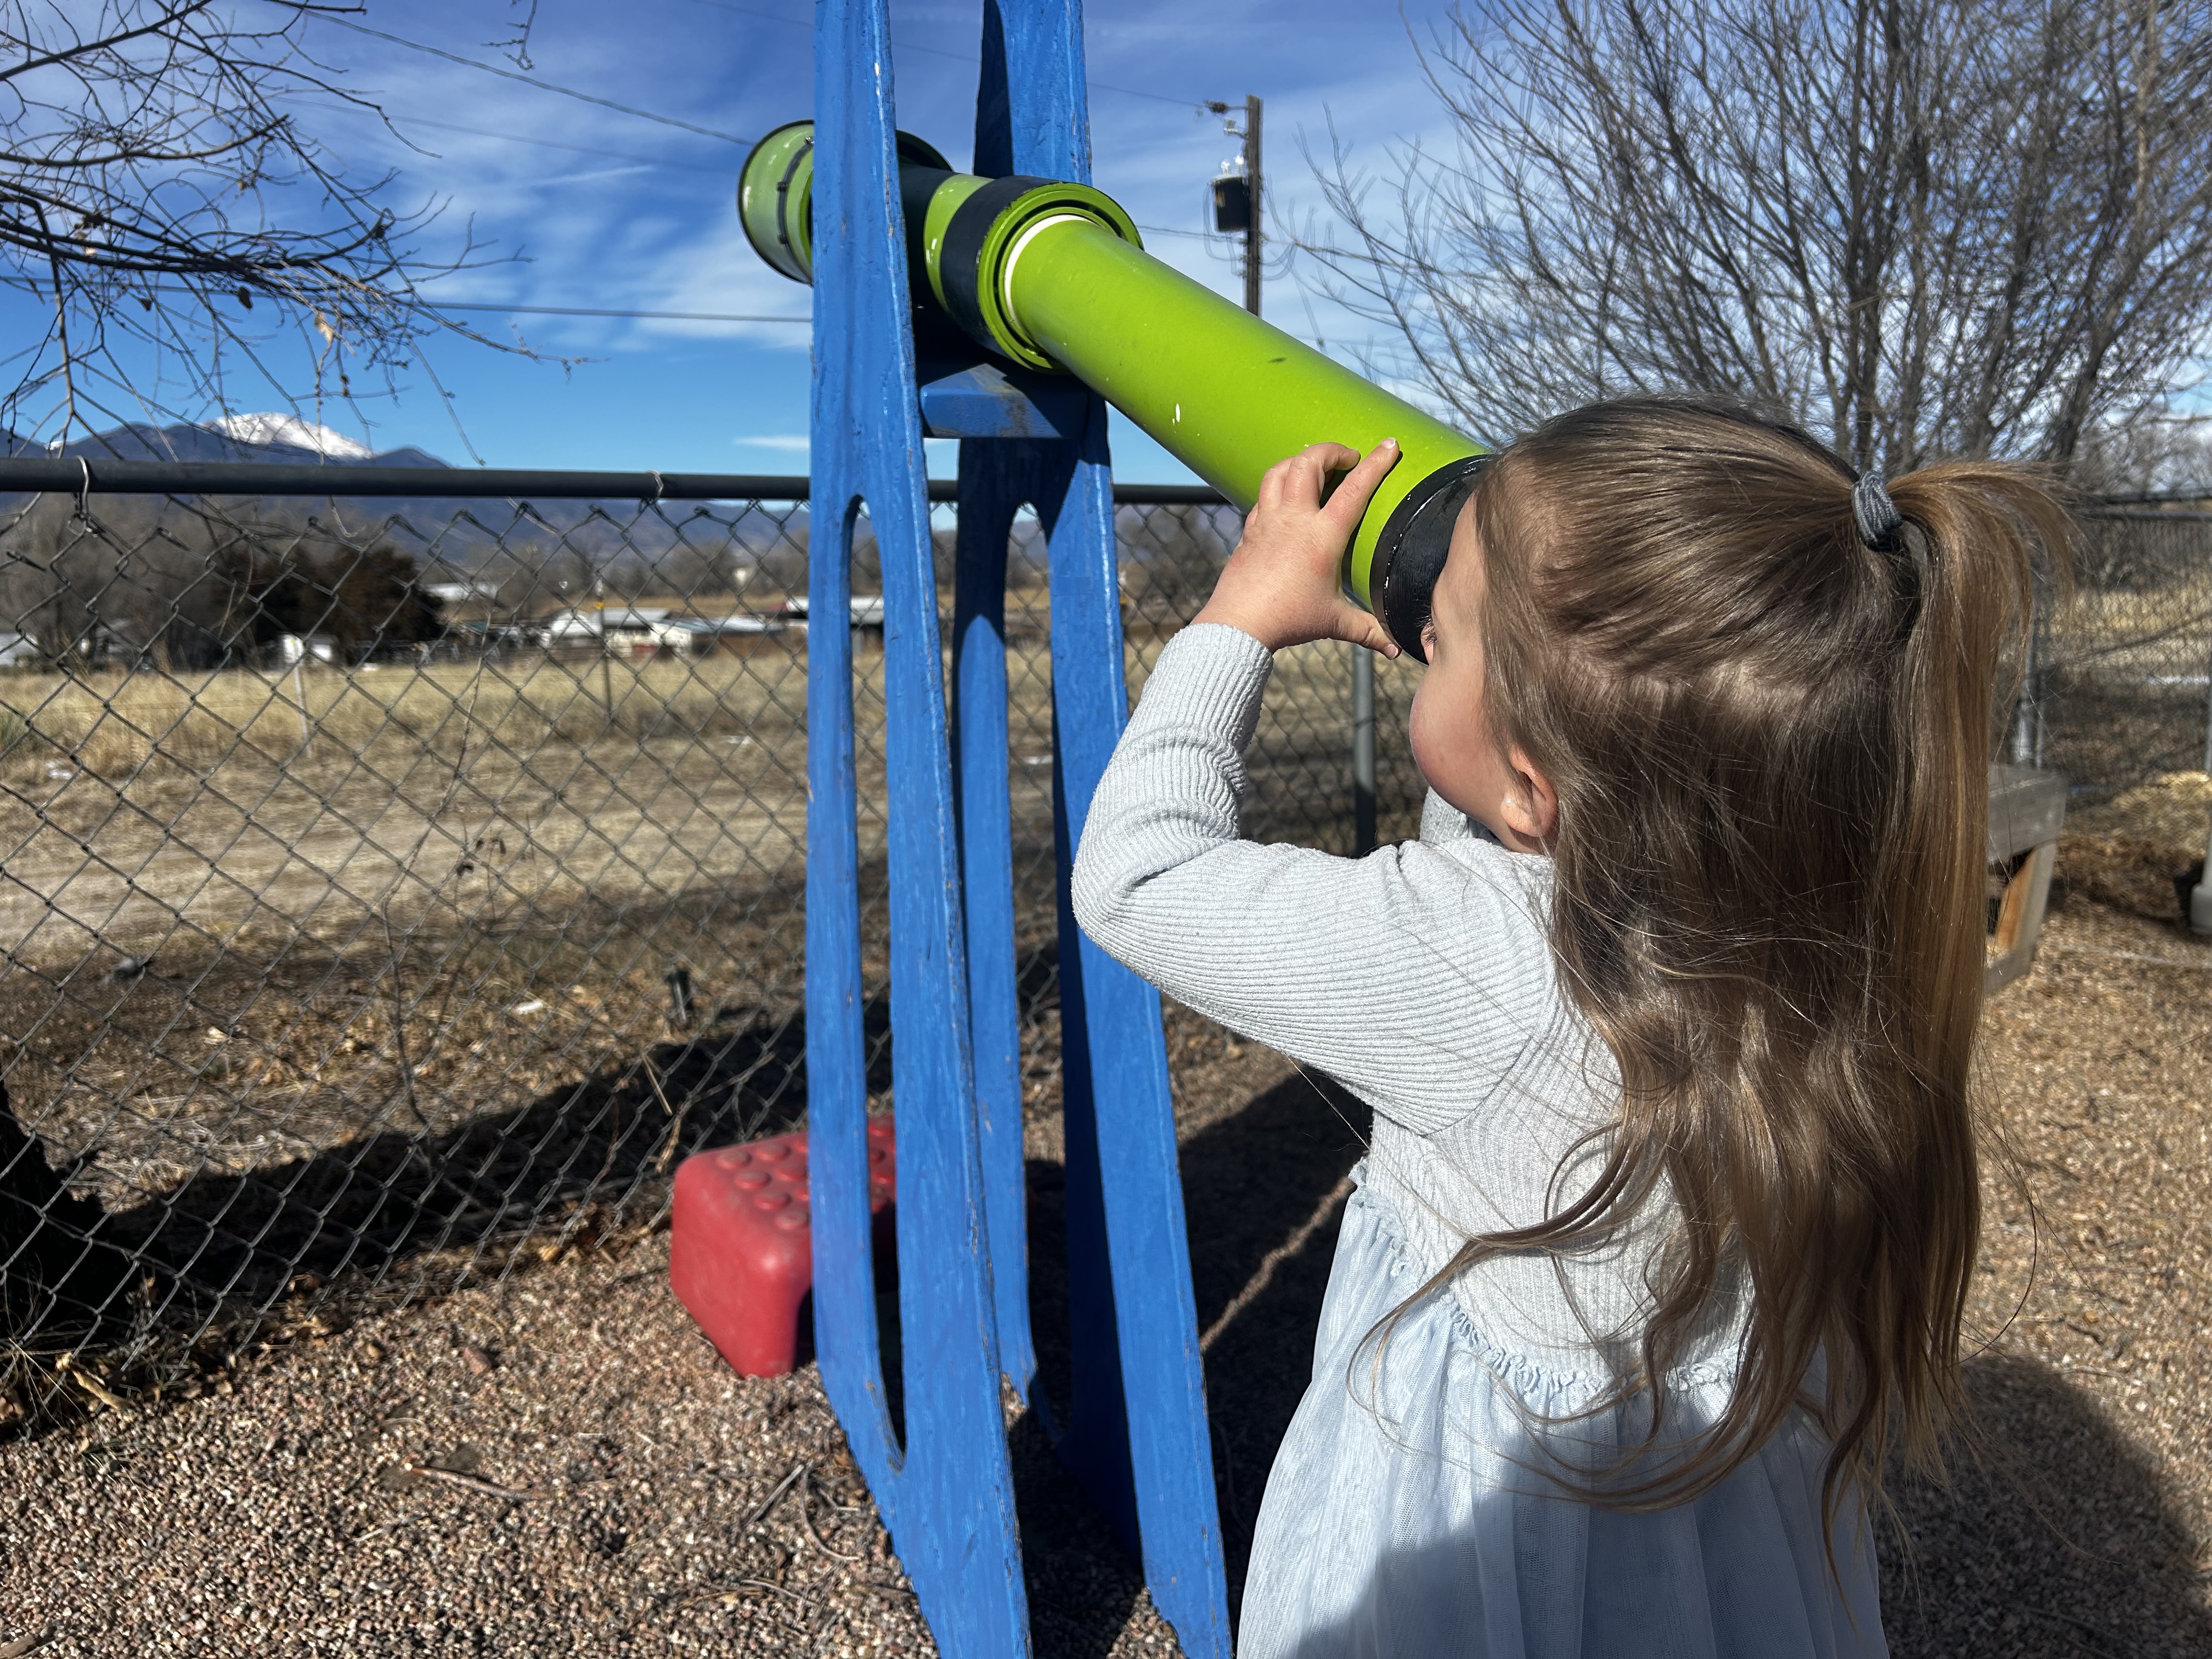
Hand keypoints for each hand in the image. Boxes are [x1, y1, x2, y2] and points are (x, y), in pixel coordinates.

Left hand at [1193, 440, 1401, 655]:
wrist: (1238, 625)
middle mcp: (1293, 520)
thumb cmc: (1288, 621)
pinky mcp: (1250, 530)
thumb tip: (1396, 650)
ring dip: (1301, 460)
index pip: (1355, 489)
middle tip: (1349, 457)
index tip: (1389, 445)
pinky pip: (1263, 495)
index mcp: (1321, 536)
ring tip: (1317, 466)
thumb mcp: (1334, 622)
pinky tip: (1286, 496)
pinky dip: (1277, 485)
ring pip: (1280, 471)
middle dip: (1331, 451)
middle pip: (1309, 463)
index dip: (1376, 464)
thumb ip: (1368, 630)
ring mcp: (1267, 521)